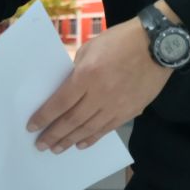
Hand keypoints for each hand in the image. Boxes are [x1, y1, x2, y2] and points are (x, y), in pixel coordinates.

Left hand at [27, 18, 172, 153]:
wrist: (157, 45)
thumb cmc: (121, 41)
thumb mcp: (90, 48)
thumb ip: (76, 70)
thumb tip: (66, 88)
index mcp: (87, 75)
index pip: (60, 102)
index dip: (45, 117)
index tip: (32, 127)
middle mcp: (100, 94)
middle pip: (72, 120)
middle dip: (54, 134)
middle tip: (41, 145)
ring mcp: (116, 106)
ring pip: (89, 129)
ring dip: (70, 140)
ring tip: (57, 148)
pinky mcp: (130, 111)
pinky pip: (107, 129)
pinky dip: (92, 138)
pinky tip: (81, 143)